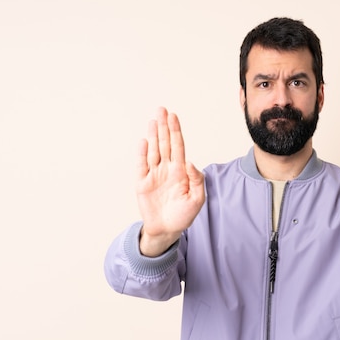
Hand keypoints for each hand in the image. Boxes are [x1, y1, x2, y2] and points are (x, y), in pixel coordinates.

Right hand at [136, 107, 204, 255]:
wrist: (166, 230)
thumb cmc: (183, 215)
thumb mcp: (197, 199)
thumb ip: (197, 180)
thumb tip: (190, 163)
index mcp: (180, 171)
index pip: (178, 146)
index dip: (175, 131)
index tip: (174, 116)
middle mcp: (166, 169)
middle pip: (165, 144)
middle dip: (164, 127)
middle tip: (162, 110)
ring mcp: (153, 175)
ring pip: (153, 150)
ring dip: (153, 135)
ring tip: (153, 120)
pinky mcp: (142, 183)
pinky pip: (141, 165)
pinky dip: (142, 153)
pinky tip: (144, 141)